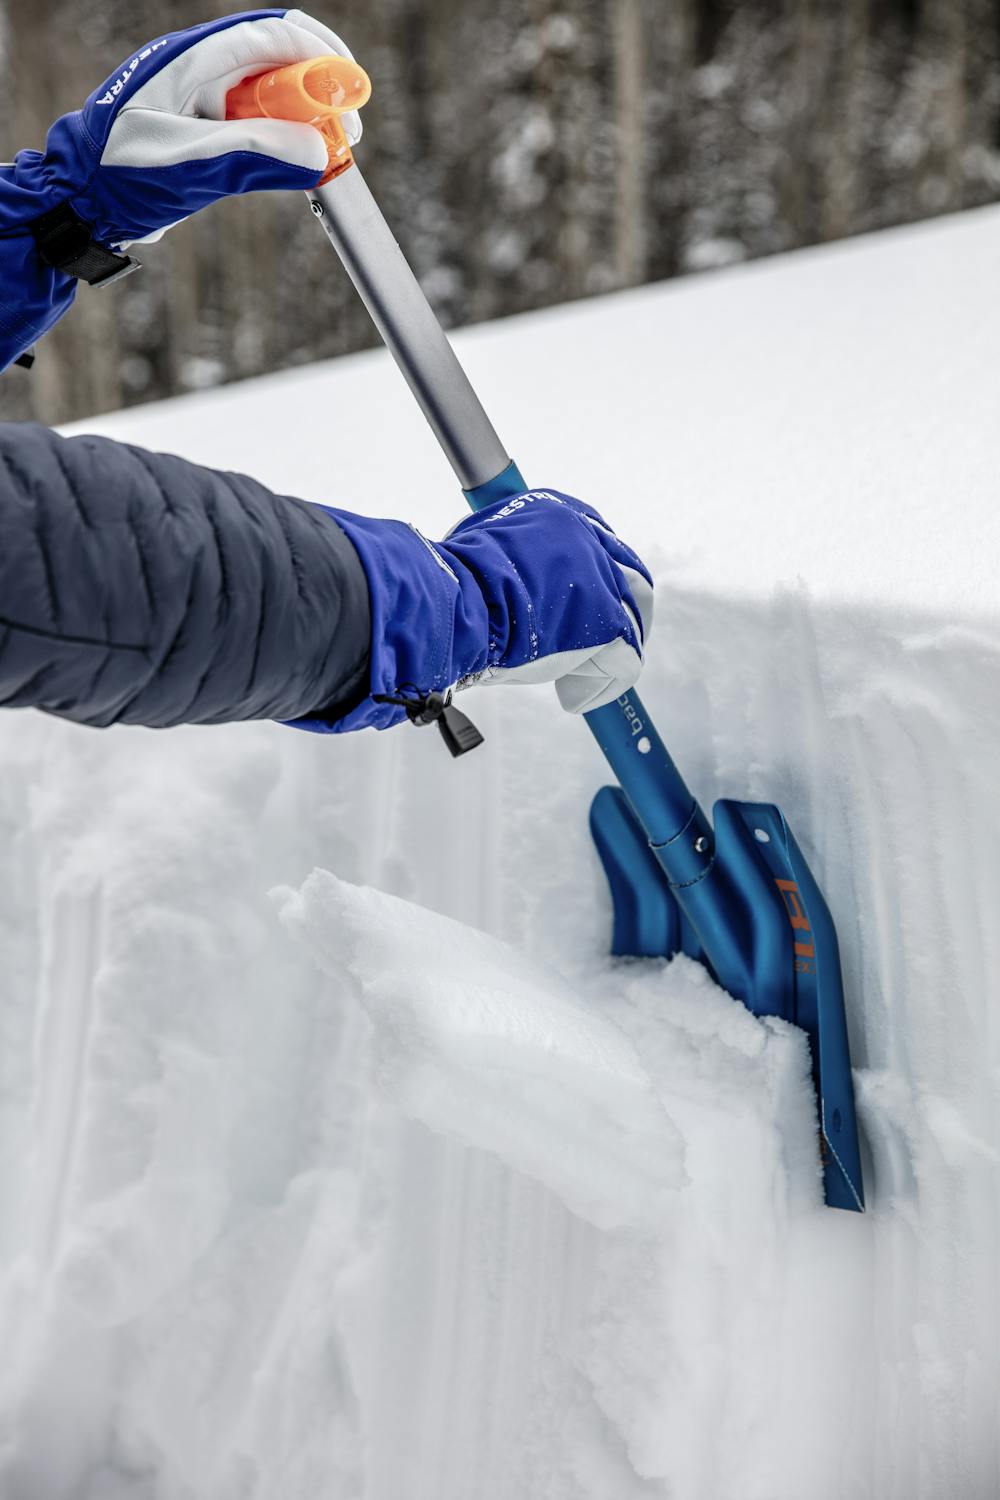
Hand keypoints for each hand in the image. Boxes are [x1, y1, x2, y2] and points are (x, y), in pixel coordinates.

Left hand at [17, 10, 359, 248]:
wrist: (81, 203)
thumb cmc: (121, 176)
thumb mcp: (189, 167)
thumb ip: (253, 156)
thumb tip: (318, 153)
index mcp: (190, 58)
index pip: (271, 35)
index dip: (320, 56)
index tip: (352, 94)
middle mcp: (200, 67)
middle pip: (278, 59)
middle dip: (320, 91)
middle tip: (346, 135)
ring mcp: (203, 95)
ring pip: (271, 93)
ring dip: (305, 119)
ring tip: (326, 155)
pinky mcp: (206, 126)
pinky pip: (257, 121)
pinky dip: (283, 138)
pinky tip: (296, 164)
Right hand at [441, 489, 653, 712]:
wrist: (453, 604)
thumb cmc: (458, 585)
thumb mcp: (492, 551)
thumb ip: (522, 558)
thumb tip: (523, 582)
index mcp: (559, 512)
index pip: (601, 544)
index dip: (600, 581)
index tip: (590, 606)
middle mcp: (588, 536)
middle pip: (630, 580)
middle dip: (621, 617)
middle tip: (603, 647)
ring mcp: (602, 577)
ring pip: (631, 622)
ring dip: (607, 654)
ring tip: (574, 679)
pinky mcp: (608, 620)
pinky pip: (625, 660)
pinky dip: (600, 684)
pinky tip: (572, 695)